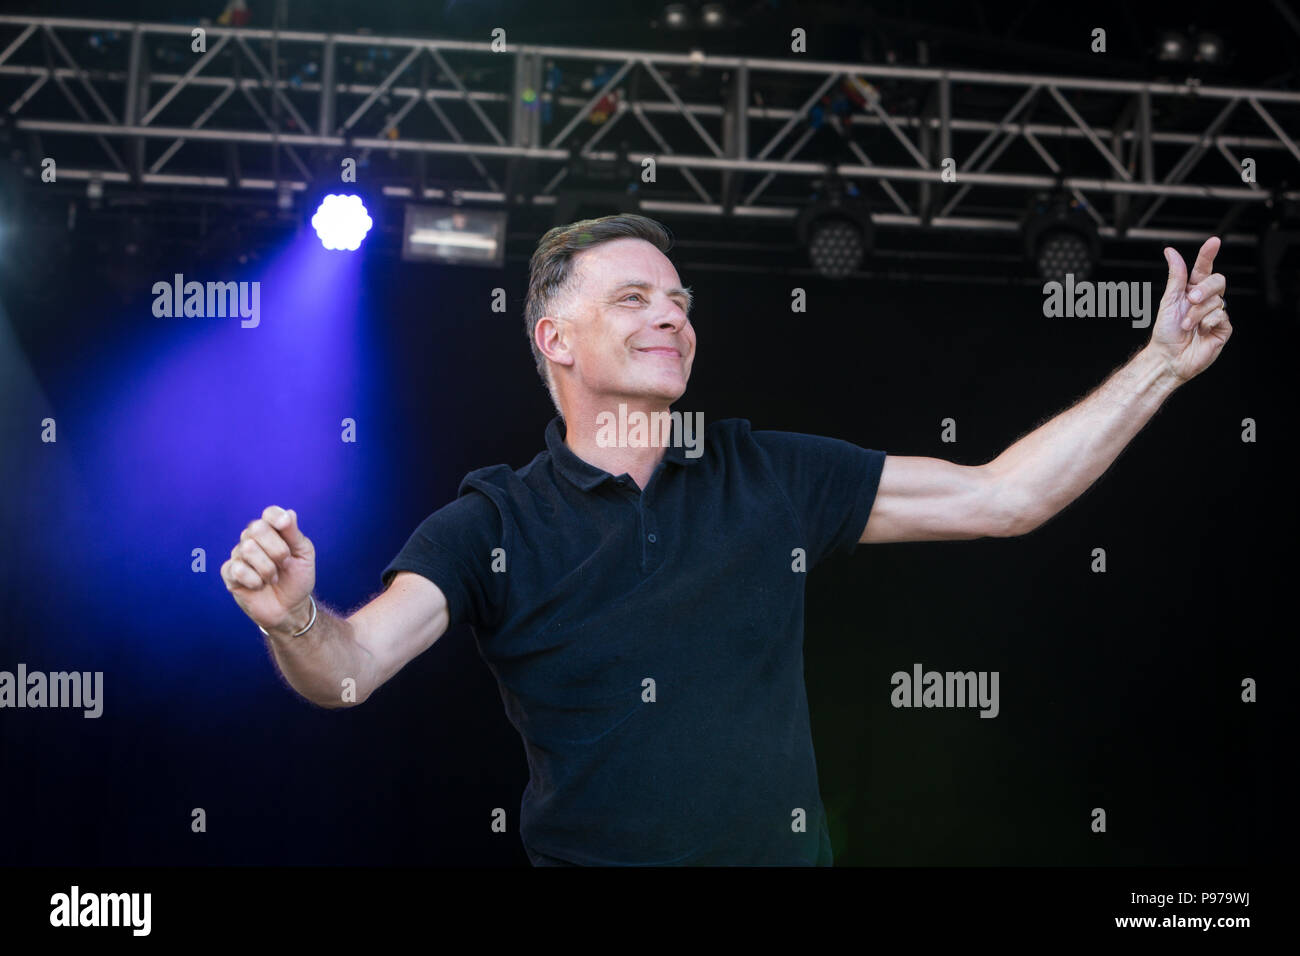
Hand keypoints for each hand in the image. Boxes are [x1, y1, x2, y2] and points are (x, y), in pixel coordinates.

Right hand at [221, 505, 315, 635]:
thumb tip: (289, 513)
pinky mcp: (230, 574)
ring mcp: (239, 555)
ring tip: (273, 578)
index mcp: (273, 531)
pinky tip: (259, 586)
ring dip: (268, 569)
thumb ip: (294, 534)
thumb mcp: (304, 555)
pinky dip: (255, 581)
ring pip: (248, 549)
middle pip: (256, 528)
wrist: (290, 608)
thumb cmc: (297, 578)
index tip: (285, 526)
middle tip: (285, 564)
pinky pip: (238, 570)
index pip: (269, 513)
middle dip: (277, 549)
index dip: (276, 517)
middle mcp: (253, 539)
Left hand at [1148, 236, 1232, 384]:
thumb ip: (1175, 276)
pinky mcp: (1223, 328)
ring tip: (1187, 326)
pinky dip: (1207, 323)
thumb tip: (1170, 251)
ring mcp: (1216, 314)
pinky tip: (1200, 331)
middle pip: (1218, 281)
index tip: (1214, 241)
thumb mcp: (1169, 300)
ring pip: (1216, 301)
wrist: (1167, 357)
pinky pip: (1221, 317)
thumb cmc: (1165, 331)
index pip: (1204, 269)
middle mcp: (1206, 300)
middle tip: (1190, 299)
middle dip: (1204, 289)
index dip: (1209, 255)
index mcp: (1192, 291)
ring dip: (1197, 314)